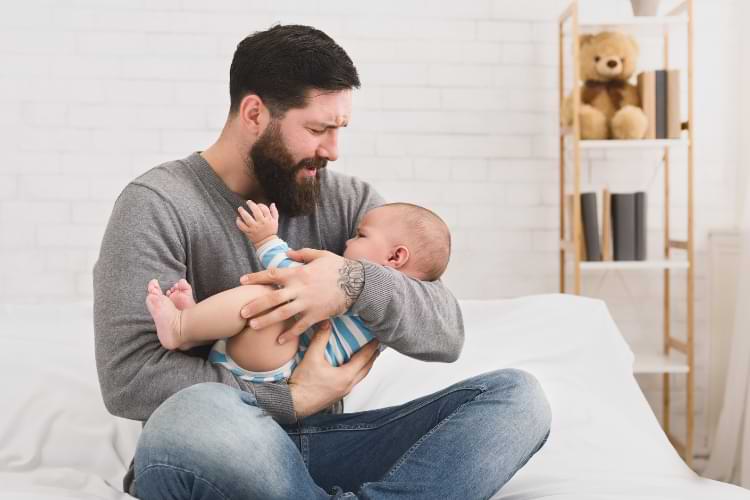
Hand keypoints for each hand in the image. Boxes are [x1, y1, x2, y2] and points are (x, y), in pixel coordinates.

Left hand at [236, 201, 278, 246]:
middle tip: (248, 202)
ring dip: (242, 212)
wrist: (266, 242)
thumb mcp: (275, 221)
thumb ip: (274, 212)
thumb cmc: (271, 231)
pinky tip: (238, 218)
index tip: (258, 205)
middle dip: (251, 204)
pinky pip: (242, 226)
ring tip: (240, 208)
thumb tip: (272, 204)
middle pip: (256, 211)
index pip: (264, 209)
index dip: (260, 205)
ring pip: (247, 218)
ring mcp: (254, 228)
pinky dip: (239, 222)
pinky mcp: (249, 232)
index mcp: (268, 220)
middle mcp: (261, 223)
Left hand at [238, 249, 364, 343]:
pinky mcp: (316, 315)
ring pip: (282, 314)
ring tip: (252, 327)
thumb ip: (303, 254)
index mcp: (298, 273)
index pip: (272, 275)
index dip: (255, 277)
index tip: (242, 281)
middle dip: (255, 305)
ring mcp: (307, 304)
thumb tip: (288, 254)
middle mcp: (299, 289)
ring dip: (266, 321)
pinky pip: (300, 327)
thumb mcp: (320, 255)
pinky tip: (279, 341)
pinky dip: (289, 335)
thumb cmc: (338, 267)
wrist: (357, 284)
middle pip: (272, 298)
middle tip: (241, 312)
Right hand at [288, 321, 379, 418]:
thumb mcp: (311, 357)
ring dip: (365, 366)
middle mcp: (348, 385)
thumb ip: (320, 338)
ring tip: (367, 357)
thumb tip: (326, 322)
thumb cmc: (303, 383)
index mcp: (346, 376)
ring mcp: (343, 392)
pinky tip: (351, 369)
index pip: (364, 358)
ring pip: (360, 377)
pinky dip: (356, 373)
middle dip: (372, 357)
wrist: (294, 404)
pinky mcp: (337, 396)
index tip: (378, 338)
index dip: (372, 347)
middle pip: (366, 369)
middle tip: (377, 346)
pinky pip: (353, 382)